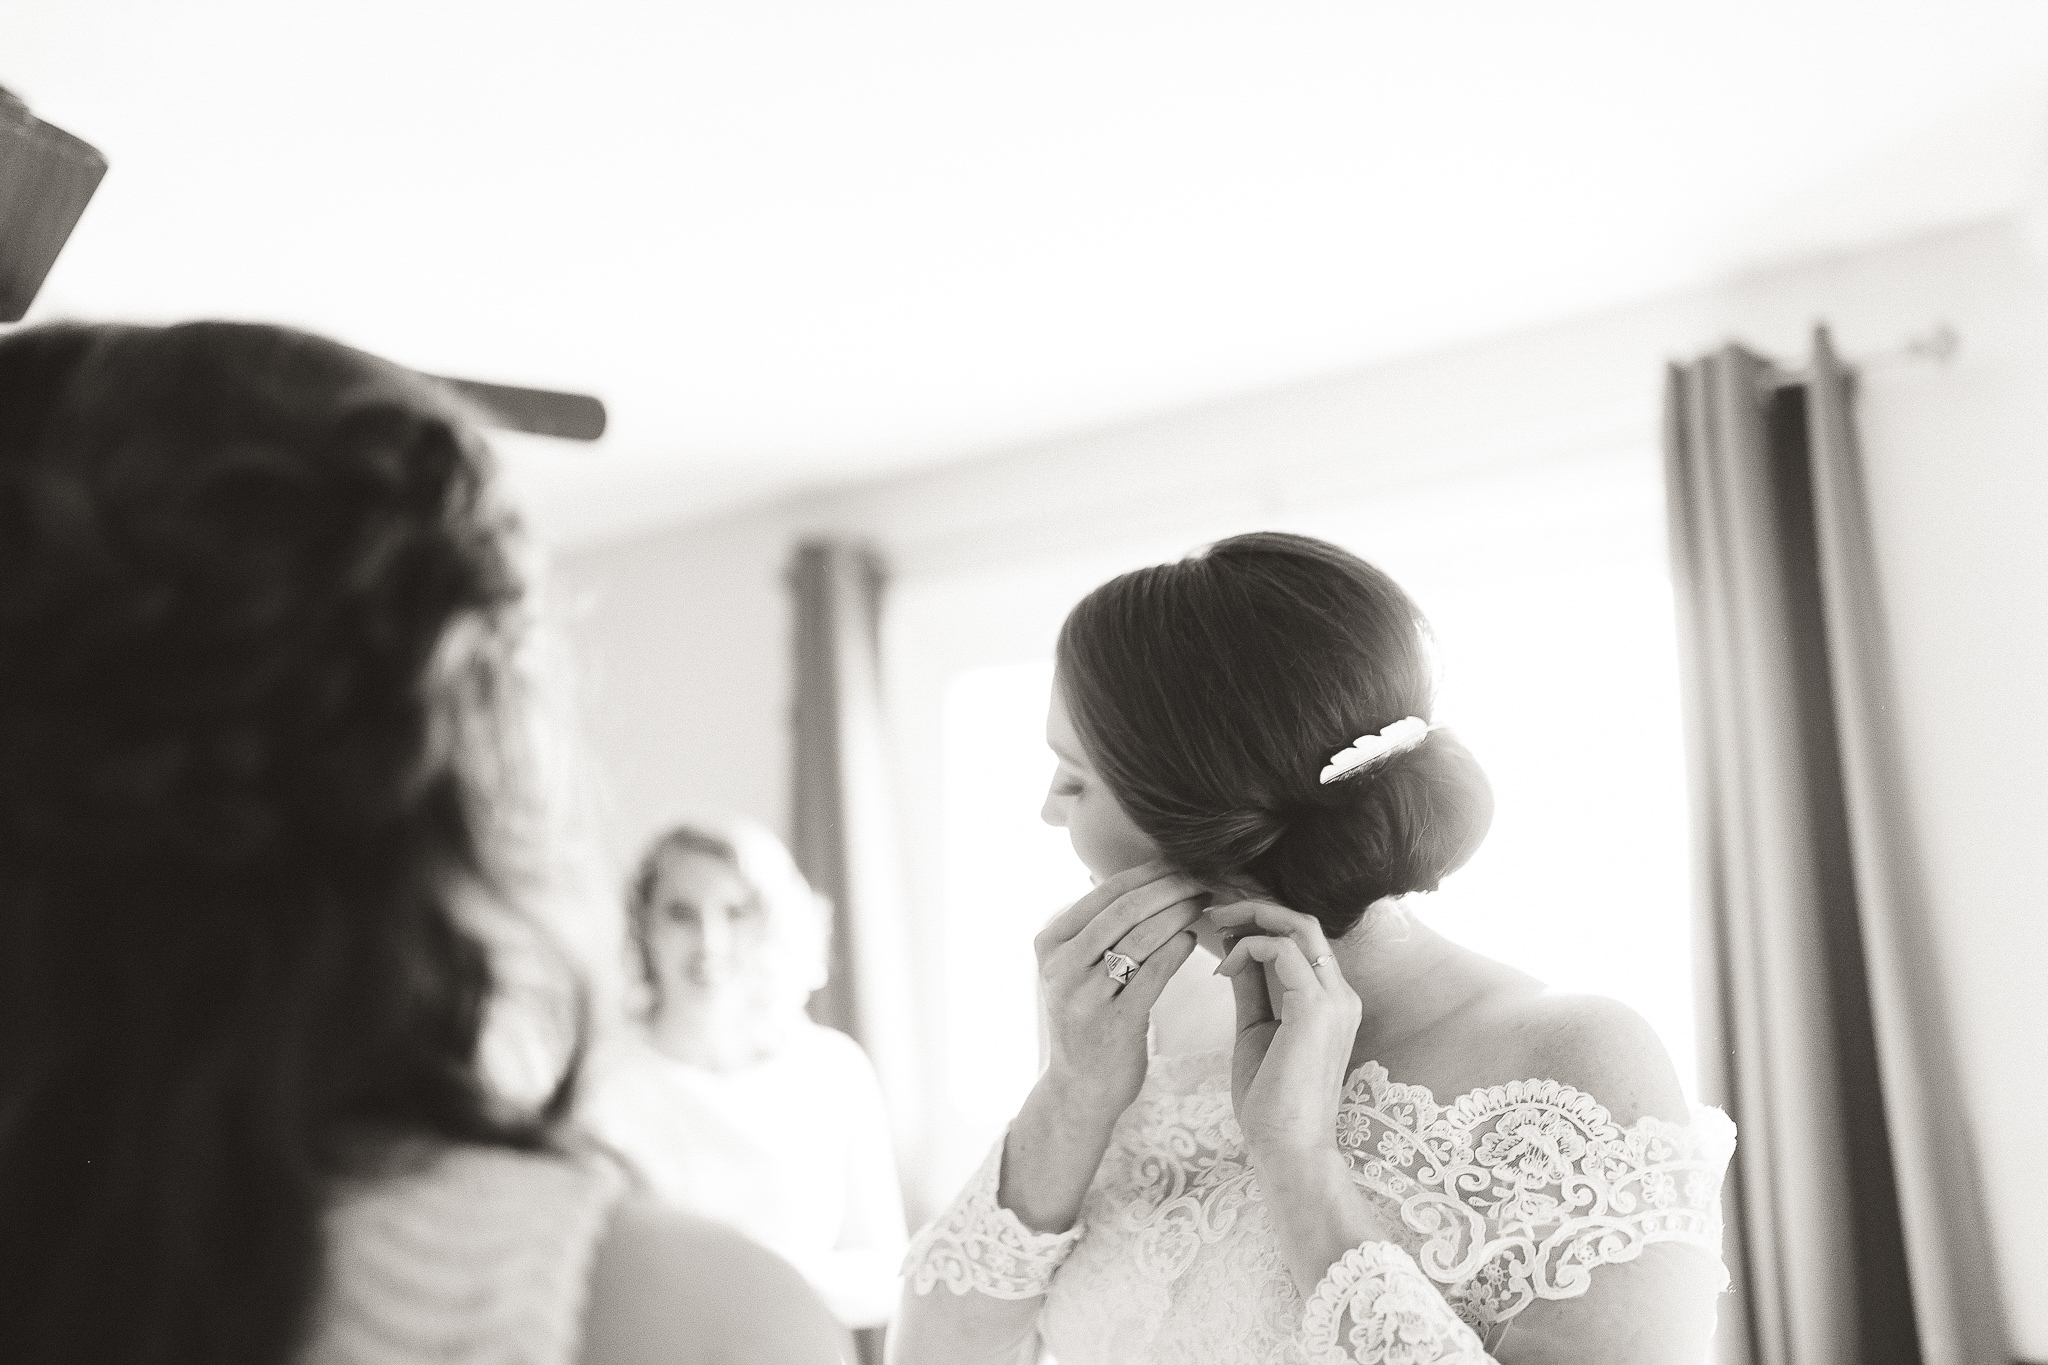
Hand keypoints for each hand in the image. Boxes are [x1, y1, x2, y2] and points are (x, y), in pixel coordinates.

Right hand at [1032, 860, 1207, 1118]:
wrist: (1079, 1089)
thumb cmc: (1088, 1019)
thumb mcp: (1075, 970)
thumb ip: (1095, 928)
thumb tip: (1140, 877)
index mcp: (1050, 943)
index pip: (1105, 893)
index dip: (1148, 873)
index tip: (1181, 861)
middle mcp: (1061, 966)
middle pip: (1125, 910)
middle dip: (1170, 887)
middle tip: (1202, 876)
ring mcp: (1085, 996)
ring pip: (1141, 938)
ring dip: (1179, 914)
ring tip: (1204, 902)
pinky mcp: (1113, 1024)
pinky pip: (1152, 975)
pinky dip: (1175, 950)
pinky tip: (1192, 939)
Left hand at [1212, 900, 1361, 1163]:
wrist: (1288, 1150)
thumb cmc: (1271, 1102)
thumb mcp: (1255, 1030)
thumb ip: (1251, 988)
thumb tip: (1233, 949)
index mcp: (1332, 1002)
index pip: (1303, 939)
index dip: (1262, 921)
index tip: (1220, 923)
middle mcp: (1341, 995)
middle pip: (1304, 922)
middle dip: (1255, 906)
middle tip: (1213, 909)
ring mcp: (1335, 1000)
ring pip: (1298, 925)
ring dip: (1251, 917)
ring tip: (1214, 924)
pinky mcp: (1316, 1008)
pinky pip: (1282, 950)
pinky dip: (1247, 947)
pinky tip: (1223, 969)